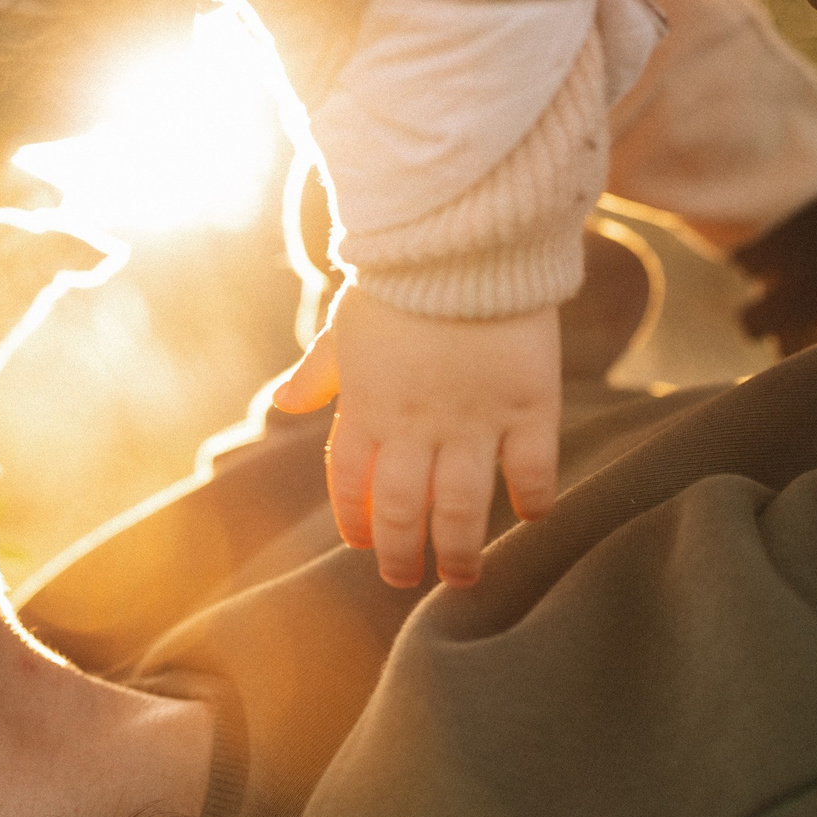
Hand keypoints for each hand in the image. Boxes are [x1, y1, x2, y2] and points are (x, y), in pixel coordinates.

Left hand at [271, 285, 560, 587]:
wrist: (462, 238)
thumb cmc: (400, 280)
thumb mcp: (346, 324)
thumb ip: (320, 371)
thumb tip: (282, 402)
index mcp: (366, 404)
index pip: (351, 479)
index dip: (353, 517)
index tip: (360, 543)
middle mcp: (416, 422)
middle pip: (402, 507)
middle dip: (399, 551)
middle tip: (404, 578)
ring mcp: (474, 416)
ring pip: (464, 504)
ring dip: (460, 548)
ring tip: (462, 577)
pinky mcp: (529, 401)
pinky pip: (533, 466)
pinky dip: (533, 496)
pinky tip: (532, 516)